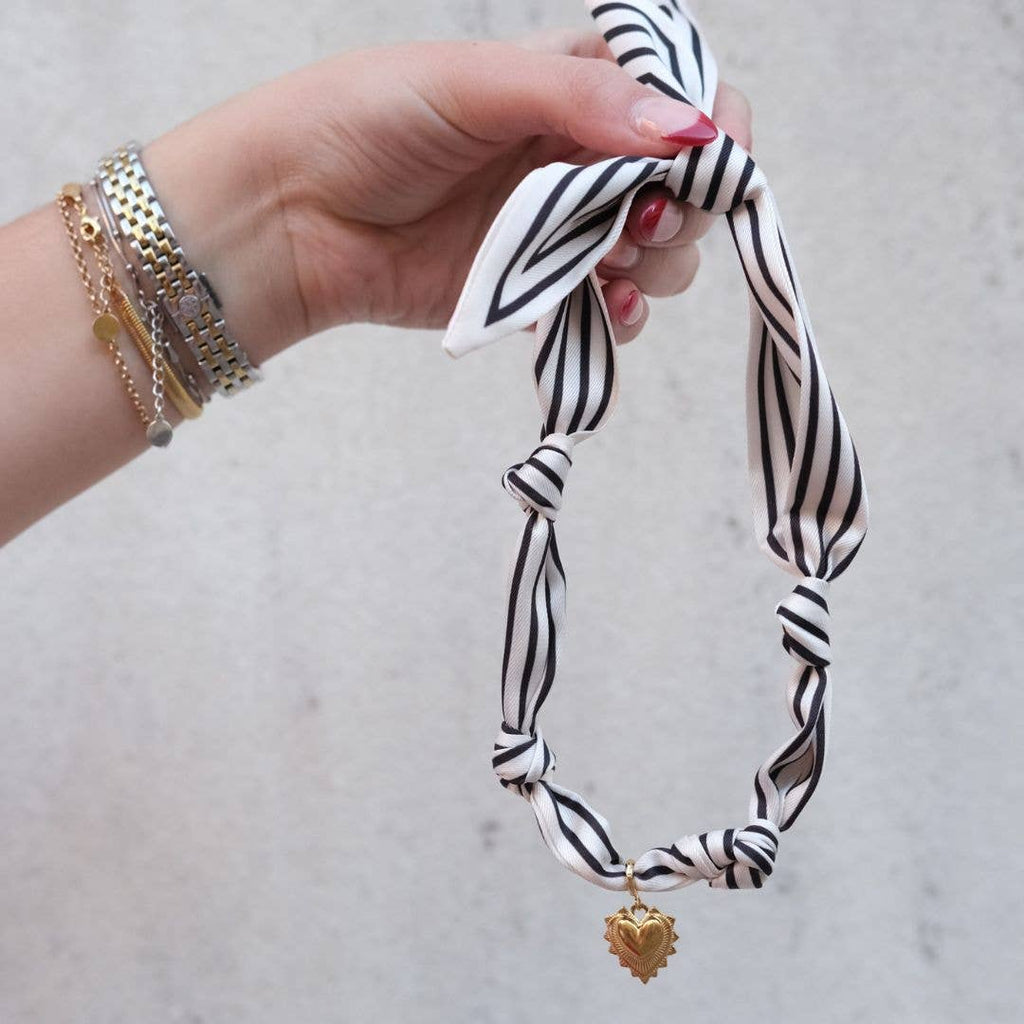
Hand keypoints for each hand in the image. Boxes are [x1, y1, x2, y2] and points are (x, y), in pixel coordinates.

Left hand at [144, 29, 751, 357]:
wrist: (292, 216)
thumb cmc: (365, 122)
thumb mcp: (473, 84)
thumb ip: (582, 102)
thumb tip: (690, 131)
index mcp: (571, 85)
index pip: (681, 98)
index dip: (714, 131)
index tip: (714, 166)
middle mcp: (578, 155)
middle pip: (683, 188)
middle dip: (681, 213)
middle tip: (637, 226)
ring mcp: (558, 228)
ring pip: (656, 255)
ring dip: (655, 270)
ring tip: (609, 269)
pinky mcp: (533, 289)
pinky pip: (607, 310)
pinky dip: (619, 318)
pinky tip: (604, 313)